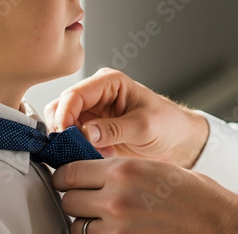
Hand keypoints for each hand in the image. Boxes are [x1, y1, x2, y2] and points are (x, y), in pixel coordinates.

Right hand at [45, 68, 209, 167]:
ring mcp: (91, 113)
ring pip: (61, 124)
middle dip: (64, 130)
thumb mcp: (144, 126)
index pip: (74, 94)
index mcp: (109, 82)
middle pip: (60, 107)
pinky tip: (96, 156)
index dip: (65, 116)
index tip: (66, 137)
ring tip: (92, 153)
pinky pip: (71, 139)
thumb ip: (114, 129)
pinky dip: (76, 150)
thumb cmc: (167, 124)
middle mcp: (96, 95)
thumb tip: (85, 133)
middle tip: (77, 149)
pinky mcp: (90, 131)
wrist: (177, 141)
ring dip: (69, 142)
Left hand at [53, 157, 237, 233]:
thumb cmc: (193, 194)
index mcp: (123, 170)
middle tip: (89, 200)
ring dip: (85, 222)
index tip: (70, 180)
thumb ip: (119, 170)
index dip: (67, 177)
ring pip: (76, 225)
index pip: (70, 172)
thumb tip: (90, 172)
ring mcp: (117, 226)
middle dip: (75, 199)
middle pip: (68, 199)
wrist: (217, 221)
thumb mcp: (154, 167)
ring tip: (104, 218)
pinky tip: (112, 230)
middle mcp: (115, 197)